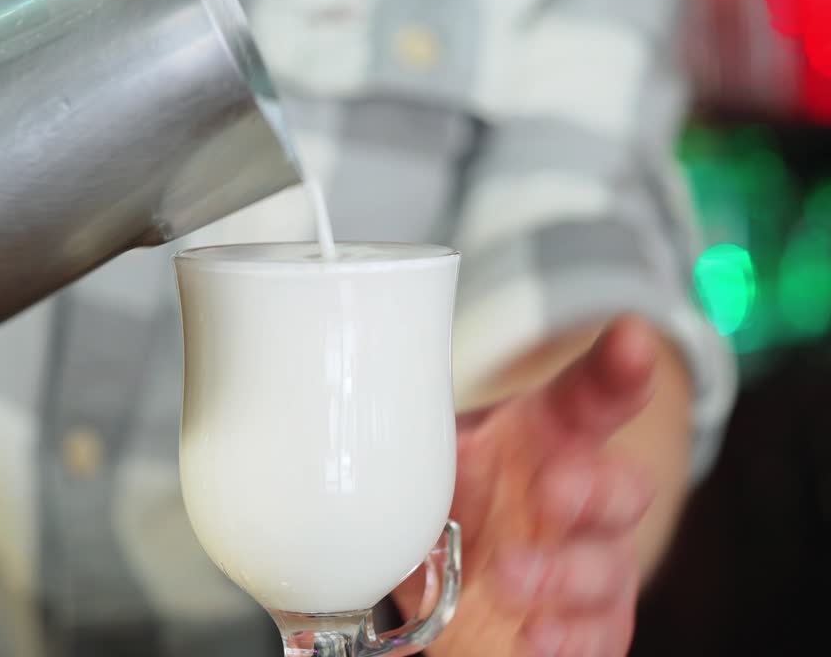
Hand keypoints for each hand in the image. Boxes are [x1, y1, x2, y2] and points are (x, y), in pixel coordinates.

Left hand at [394, 317, 658, 656]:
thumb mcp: (426, 455)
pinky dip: (569, 639)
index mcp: (548, 440)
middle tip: (553, 492)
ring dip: (562, 574)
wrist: (458, 581)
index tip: (628, 341)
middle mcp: (583, 501)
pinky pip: (597, 636)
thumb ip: (406, 438)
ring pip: (605, 568)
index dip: (616, 369)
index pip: (591, 396)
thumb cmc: (454, 499)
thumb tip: (339, 424)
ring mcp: (593, 566)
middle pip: (619, 488)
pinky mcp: (592, 627)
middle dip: (593, 490)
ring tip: (509, 577)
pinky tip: (538, 635)